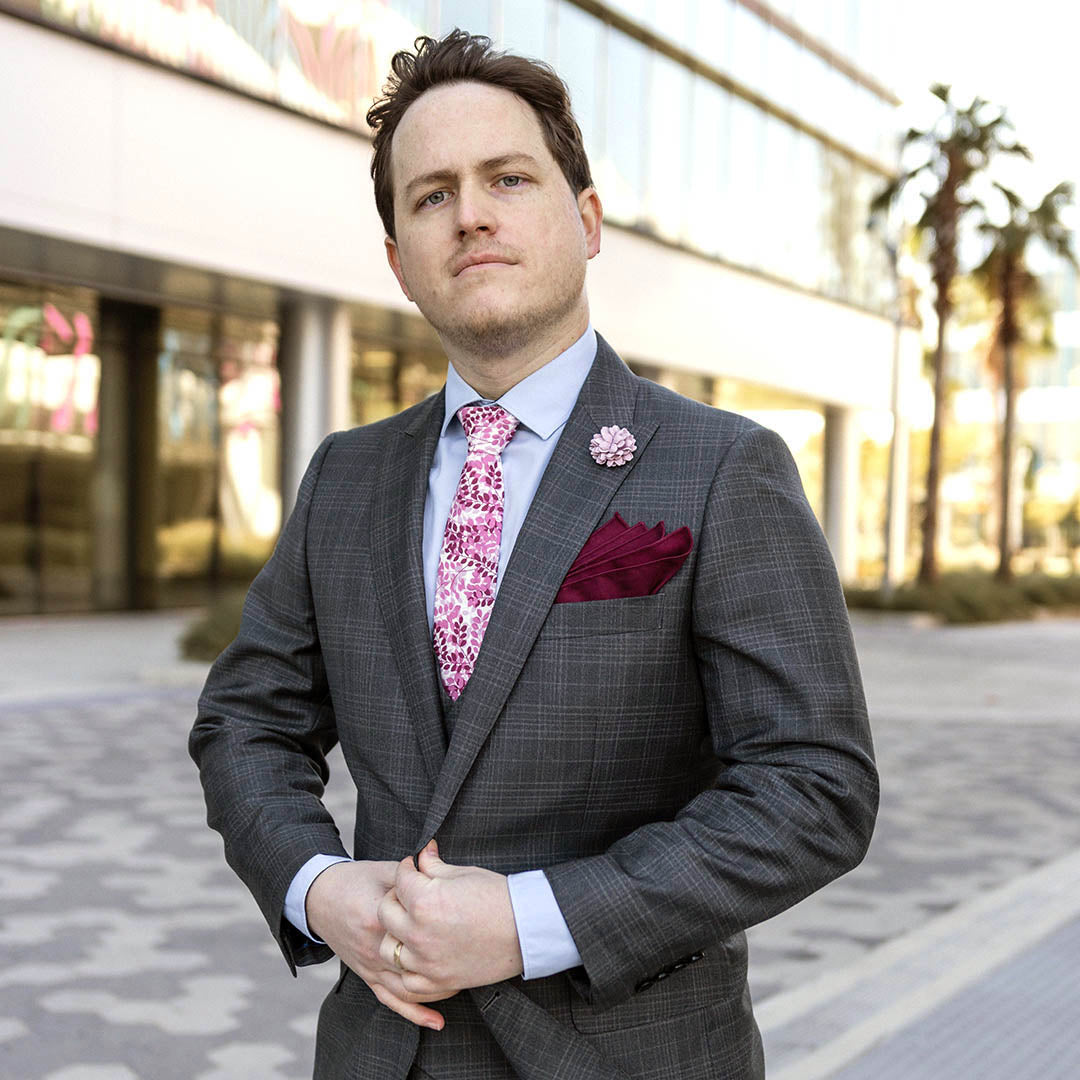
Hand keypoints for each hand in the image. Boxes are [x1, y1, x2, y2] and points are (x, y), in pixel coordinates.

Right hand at [305, 859, 453, 1029]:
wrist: (319, 897)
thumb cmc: (355, 880)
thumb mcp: (385, 870)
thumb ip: (413, 873)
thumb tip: (440, 860)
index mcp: (379, 916)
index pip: (417, 925)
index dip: (443, 919)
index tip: (467, 916)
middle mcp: (374, 946)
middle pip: (416, 962)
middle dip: (447, 961)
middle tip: (476, 957)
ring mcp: (369, 965)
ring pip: (408, 988)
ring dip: (437, 990)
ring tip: (464, 985)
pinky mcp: (366, 975)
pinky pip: (391, 999)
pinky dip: (415, 1013)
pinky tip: (436, 1020)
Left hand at [376, 839, 523, 996]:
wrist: (526, 928)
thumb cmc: (499, 897)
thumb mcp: (464, 873)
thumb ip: (434, 866)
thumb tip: (422, 854)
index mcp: (425, 901)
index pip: (399, 879)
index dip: (406, 867)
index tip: (413, 866)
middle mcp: (419, 933)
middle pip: (385, 913)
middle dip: (395, 897)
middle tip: (408, 893)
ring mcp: (426, 961)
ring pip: (388, 949)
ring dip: (395, 934)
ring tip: (409, 926)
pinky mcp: (438, 981)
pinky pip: (406, 982)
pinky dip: (406, 970)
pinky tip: (415, 956)